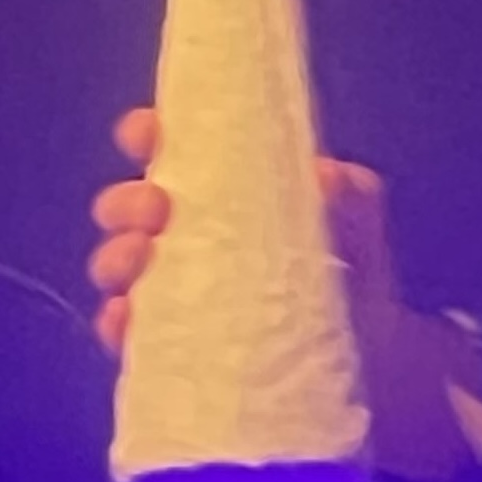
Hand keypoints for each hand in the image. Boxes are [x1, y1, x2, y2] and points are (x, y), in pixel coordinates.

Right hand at [85, 104, 397, 355]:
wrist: (364, 347)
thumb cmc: (346, 266)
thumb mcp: (355, 220)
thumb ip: (350, 194)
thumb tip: (326, 178)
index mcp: (217, 191)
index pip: (166, 152)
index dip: (146, 135)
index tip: (146, 133)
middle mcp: (182, 234)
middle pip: (127, 209)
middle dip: (127, 202)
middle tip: (155, 207)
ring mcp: (169, 288)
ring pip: (118, 266)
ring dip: (117, 257)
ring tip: (141, 258)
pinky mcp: (167, 342)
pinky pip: (128, 332)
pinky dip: (119, 322)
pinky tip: (128, 317)